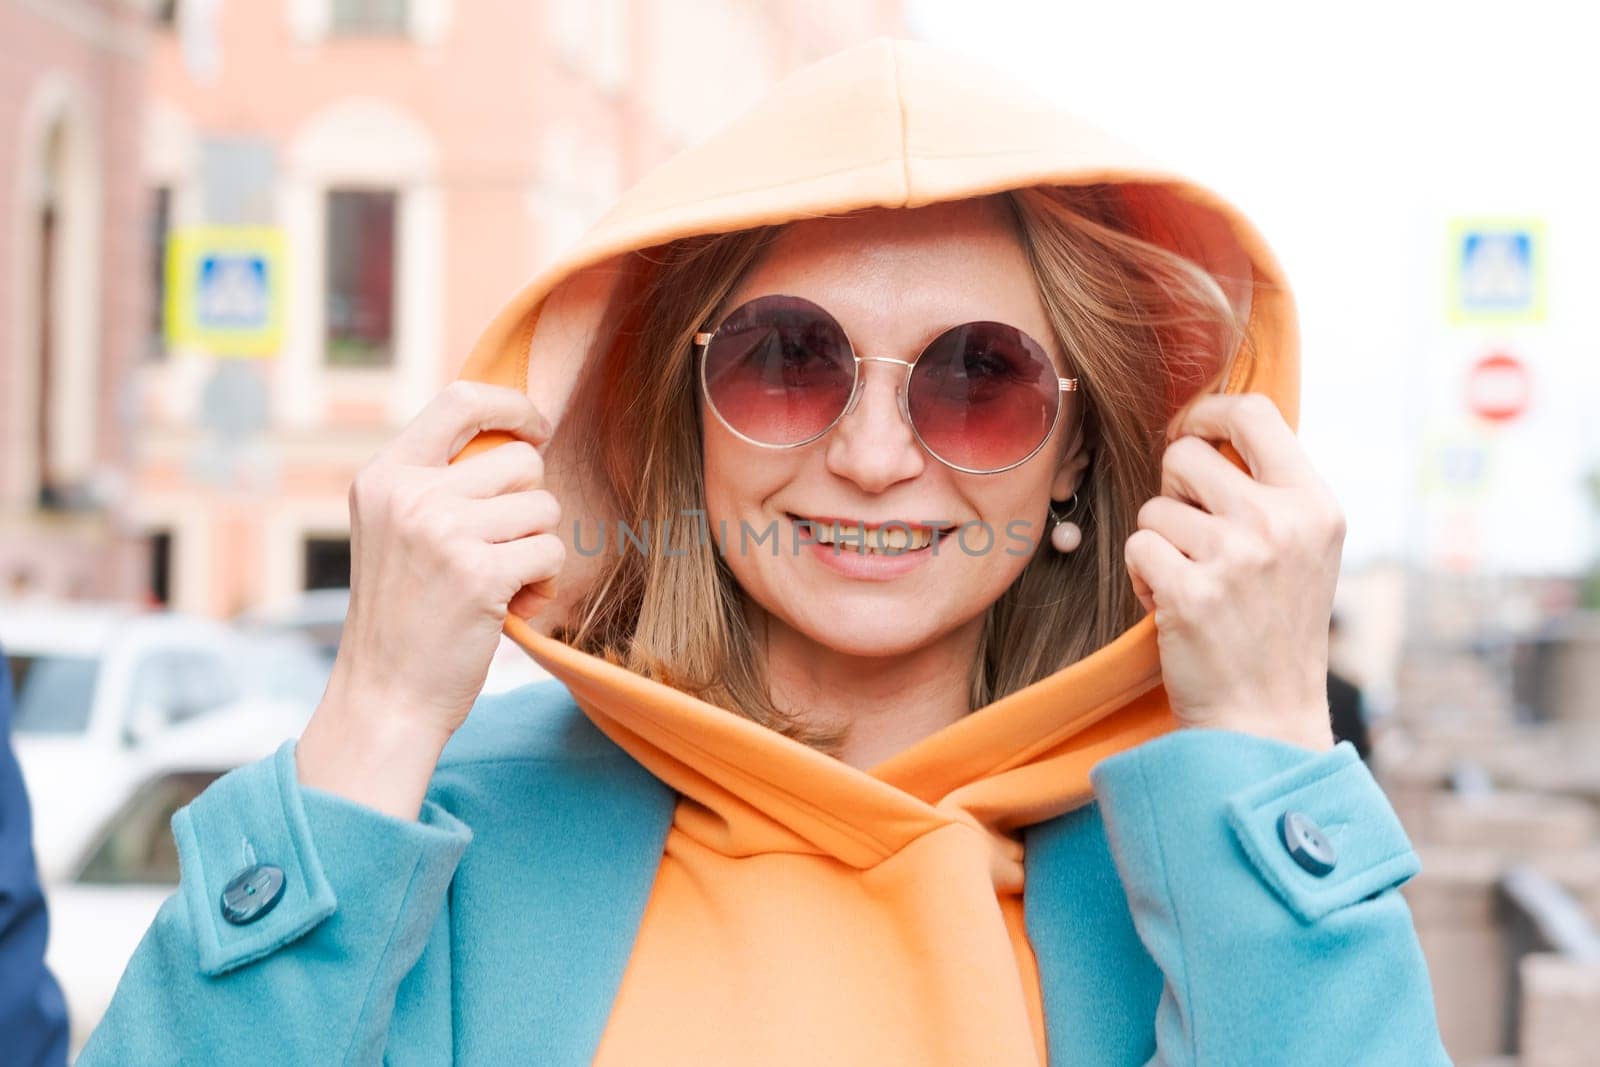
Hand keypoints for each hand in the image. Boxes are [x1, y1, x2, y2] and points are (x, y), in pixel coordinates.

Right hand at [297, 381, 562, 817]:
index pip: (461, 400)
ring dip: (537, 548)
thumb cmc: (403, 615)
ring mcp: (444, 533)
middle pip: (520, 460)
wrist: (385, 697)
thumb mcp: (394, 530)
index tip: (536, 426)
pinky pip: (550, 553)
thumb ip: (436, 481)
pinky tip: (508, 607)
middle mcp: (410, 496)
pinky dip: (542, 584)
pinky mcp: (480, 574)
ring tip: (500, 581)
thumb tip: (519, 436)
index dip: (513, 406)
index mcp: (385, 476)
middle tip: (502, 548)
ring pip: (543, 508)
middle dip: (530, 504)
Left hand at [1124, 393, 1341, 751]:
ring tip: (1193, 585)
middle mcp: (1280, 523)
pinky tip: (1174, 608)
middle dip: (1172, 493)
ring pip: (1152, 509)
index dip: (1206, 412)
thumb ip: (1268, 490)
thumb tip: (1206, 427)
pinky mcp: (1191, 592)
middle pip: (1184, 455)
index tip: (1189, 431)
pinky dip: (1144, 578)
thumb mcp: (1303, 549)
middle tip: (1193, 539)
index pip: (1255, 412)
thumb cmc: (1273, 628)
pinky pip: (1136, 548)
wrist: (1265, 718)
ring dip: (1159, 546)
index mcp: (1314, 504)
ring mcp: (1236, 557)